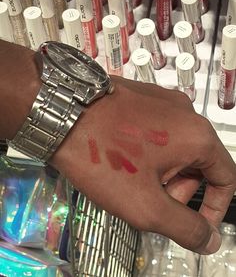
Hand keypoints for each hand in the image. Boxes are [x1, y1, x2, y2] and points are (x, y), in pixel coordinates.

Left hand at [50, 75, 235, 254]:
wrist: (61, 112)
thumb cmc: (103, 157)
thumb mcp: (146, 205)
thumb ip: (185, 227)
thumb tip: (209, 238)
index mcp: (197, 135)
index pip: (226, 177)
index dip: (213, 207)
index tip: (194, 224)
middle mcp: (185, 111)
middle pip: (198, 162)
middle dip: (179, 189)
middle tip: (148, 201)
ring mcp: (162, 99)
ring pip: (176, 146)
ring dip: (162, 171)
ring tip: (130, 179)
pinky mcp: (142, 95)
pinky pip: (157, 130)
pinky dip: (149, 151)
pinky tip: (123, 158)